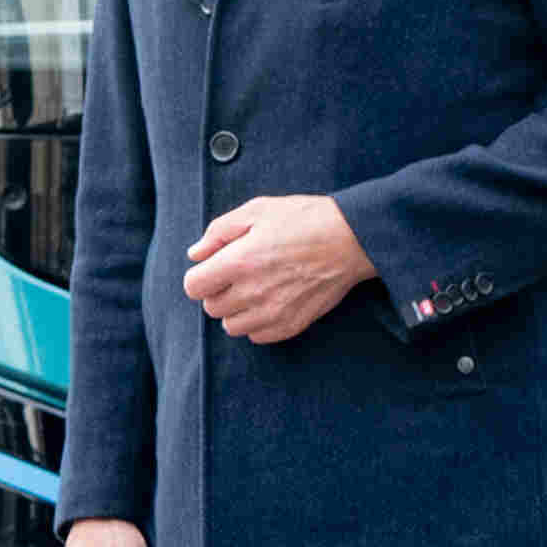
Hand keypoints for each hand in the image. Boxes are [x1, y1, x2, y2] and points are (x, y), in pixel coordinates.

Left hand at [181, 188, 376, 345]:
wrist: (352, 239)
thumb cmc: (305, 219)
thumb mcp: (258, 210)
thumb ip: (219, 232)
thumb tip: (195, 254)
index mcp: (238, 262)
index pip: (193, 287)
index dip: (200, 276)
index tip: (214, 268)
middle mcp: (252, 292)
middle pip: (211, 308)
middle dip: (219, 291)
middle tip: (240, 274)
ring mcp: (272, 313)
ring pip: (231, 326)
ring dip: (237, 310)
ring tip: (255, 289)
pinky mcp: (291, 325)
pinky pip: (257, 336)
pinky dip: (257, 323)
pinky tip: (271, 301)